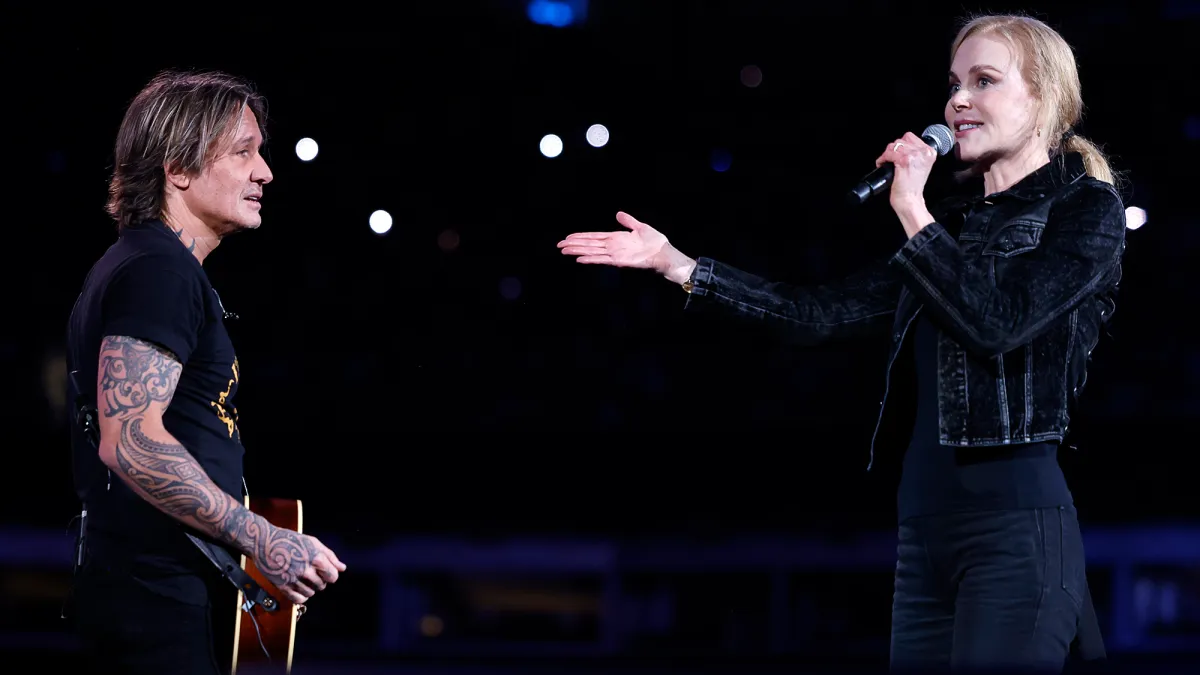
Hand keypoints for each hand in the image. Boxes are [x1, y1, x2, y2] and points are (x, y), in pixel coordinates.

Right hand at [251, 527, 346, 604]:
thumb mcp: (313, 542)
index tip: (324, 571)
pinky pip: (299, 599)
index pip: (333, 576)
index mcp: (316, 558)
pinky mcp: (283, 587)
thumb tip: (342, 568)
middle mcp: (306, 570)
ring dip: (310, 587)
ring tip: (302, 577)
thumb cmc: (290, 540)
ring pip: (311, 593)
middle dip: (320, 580)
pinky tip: (297, 586)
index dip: (330, 574)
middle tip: (310, 572)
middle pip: (322, 585)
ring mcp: (294, 580)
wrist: (264, 543)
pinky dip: (301, 595)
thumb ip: (330, 556)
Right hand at [557, 211, 695, 282]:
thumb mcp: (639, 226)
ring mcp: (614, 254)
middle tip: (559, 245)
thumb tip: (618, 213)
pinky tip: (579, 259)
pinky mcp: (618, 261)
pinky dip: (590, 259)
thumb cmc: (654, 242)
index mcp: (615, 238)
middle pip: (589, 244)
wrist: (663, 252)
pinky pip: (601, 259)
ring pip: (591, 251)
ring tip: (564, 250)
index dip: (581, 237)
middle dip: (574, 244)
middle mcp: (612, 246)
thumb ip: (628, 221)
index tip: (569, 237)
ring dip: (577, 251)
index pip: (594, 237)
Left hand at [875, 131, 937, 207]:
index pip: (910, 137)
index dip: (901, 145)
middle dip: (893, 150)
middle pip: (901, 140)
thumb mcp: (921, 165)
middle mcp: (924, 152)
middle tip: (890, 159)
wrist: (910, 199)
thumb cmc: (913, 186)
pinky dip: (882, 159)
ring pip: (894, 145)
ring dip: (887, 154)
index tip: (897, 153)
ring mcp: (914, 155)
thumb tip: (901, 146)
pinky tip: (882, 164)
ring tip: (886, 162)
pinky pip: (889, 153)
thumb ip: (915, 154)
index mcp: (930, 152)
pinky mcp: (904, 161)